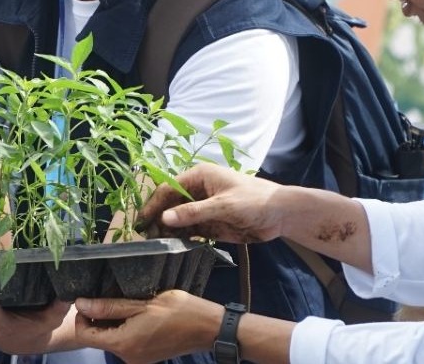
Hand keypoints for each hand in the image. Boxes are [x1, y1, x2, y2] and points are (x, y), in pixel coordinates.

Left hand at [72, 290, 220, 363]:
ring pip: (111, 339)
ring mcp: (138, 359)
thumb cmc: (178, 311)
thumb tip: (80, 303)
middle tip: (106, 296)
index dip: (81, 317)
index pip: (85, 335)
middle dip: (96, 318)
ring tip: (122, 301)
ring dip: (110, 322)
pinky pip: (125, 342)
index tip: (89, 299)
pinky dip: (123, 328)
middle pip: (98, 338)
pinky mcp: (146, 356)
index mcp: (124, 344)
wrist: (209, 328)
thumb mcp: (141, 303)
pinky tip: (134, 312)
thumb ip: (109, 306)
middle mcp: (128, 357)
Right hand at [138, 164, 283, 243]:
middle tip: (146, 236)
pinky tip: (172, 246)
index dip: (154, 204)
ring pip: (178, 219)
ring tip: (156, 244)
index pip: (168, 189)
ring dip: (167, 230)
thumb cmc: (254, 201)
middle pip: (170, 204)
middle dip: (158, 218)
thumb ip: (194, 212)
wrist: (282, 215)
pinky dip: (180, 237)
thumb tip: (164, 218)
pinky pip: (190, 230)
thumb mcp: (223, 206)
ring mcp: (203, 208)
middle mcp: (197, 191)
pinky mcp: (210, 224)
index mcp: (199, 177)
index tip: (141, 221)